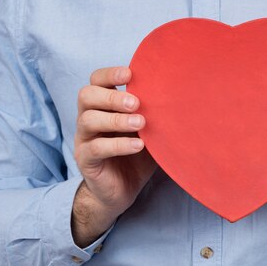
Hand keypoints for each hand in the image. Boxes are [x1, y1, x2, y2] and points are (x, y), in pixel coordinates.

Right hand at [72, 66, 156, 245]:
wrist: (121, 191)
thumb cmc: (136, 155)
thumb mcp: (148, 130)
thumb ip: (154, 113)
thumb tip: (182, 95)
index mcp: (101, 106)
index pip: (96, 80)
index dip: (109, 74)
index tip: (130, 75)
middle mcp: (87, 118)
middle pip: (86, 96)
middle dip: (112, 97)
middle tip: (137, 103)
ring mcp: (84, 139)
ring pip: (89, 120)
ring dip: (116, 120)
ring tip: (141, 123)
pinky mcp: (85, 160)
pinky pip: (96, 148)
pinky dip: (119, 145)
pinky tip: (138, 145)